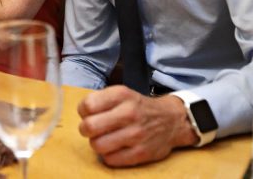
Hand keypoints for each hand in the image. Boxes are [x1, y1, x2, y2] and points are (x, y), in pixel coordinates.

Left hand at [77, 85, 197, 166]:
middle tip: (92, 129)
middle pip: (89, 126)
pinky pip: (110, 159)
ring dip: (96, 143)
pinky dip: (108, 155)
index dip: (83, 111)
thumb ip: (100, 100)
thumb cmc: (139, 107)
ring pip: (97, 145)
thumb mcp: (121, 93)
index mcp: (121, 95)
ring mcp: (136, 134)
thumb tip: (82, 114)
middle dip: (86, 129)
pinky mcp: (141, 153)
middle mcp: (129, 113)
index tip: (89, 113)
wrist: (171, 120)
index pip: (88, 105)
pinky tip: (114, 148)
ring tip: (103, 139)